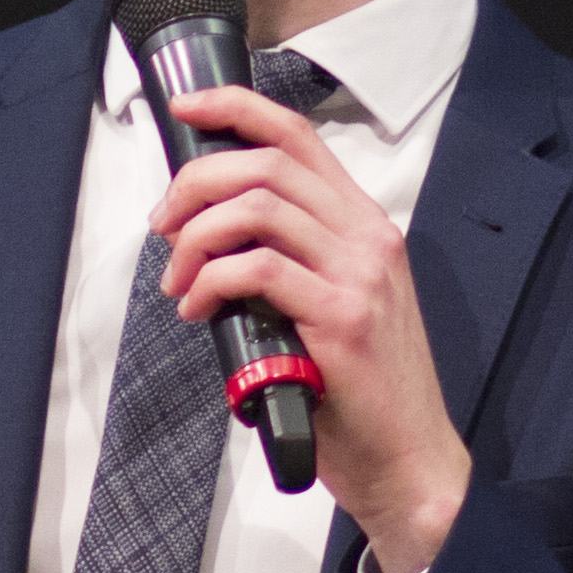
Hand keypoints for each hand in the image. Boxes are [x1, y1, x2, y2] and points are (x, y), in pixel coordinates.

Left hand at [148, 85, 469, 572]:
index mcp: (365, 226)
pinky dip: (212, 280)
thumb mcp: (333, 307)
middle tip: (164, 226)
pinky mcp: (343, 319)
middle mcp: (367, 238)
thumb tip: (210, 239)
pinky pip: (258, 270)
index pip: (298, 137)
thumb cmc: (363, 394)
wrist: (409, 462)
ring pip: (258, 207)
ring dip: (197, 236)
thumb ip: (290, 264)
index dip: (235, 110)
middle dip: (196, 182)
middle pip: (267, 164)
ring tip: (179, 279)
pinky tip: (198, 308)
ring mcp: (359, 276)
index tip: (187, 109)